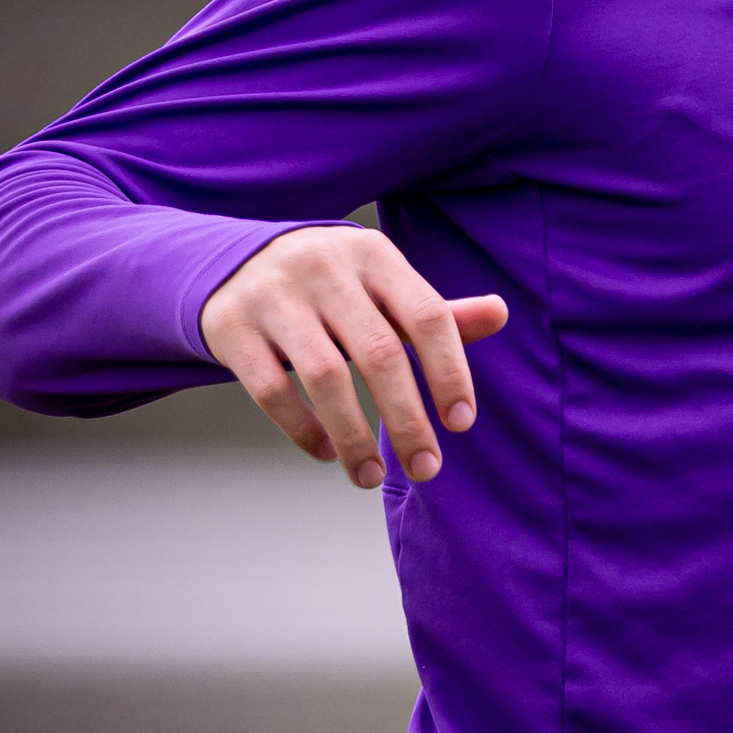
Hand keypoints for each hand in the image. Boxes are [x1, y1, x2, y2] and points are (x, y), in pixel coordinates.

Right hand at [198, 226, 506, 489]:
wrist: (237, 261)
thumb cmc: (335, 285)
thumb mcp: (384, 286)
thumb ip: (438, 312)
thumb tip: (501, 313)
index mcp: (374, 256)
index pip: (427, 315)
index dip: (450, 372)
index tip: (462, 424)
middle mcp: (324, 269)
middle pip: (378, 353)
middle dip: (407, 420)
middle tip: (427, 469)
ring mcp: (273, 296)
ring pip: (323, 376)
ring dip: (356, 436)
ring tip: (373, 477)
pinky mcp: (231, 327)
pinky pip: (270, 389)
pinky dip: (303, 428)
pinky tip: (329, 453)